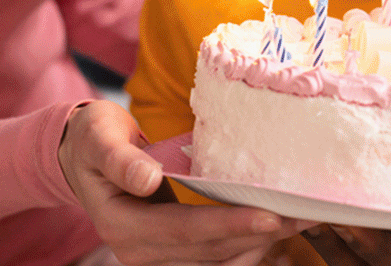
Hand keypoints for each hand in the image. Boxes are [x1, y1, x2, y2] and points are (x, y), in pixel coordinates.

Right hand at [58, 100, 312, 264]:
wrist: (84, 155)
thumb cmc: (95, 139)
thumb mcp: (99, 138)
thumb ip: (120, 159)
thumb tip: (146, 179)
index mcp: (122, 225)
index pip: (184, 230)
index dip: (228, 226)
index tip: (270, 216)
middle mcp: (139, 250)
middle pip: (209, 251)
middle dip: (260, 234)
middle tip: (306, 214)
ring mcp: (157, 255)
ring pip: (218, 259)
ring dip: (262, 242)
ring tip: (303, 219)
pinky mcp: (173, 249)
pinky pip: (216, 255)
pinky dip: (249, 242)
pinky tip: (279, 225)